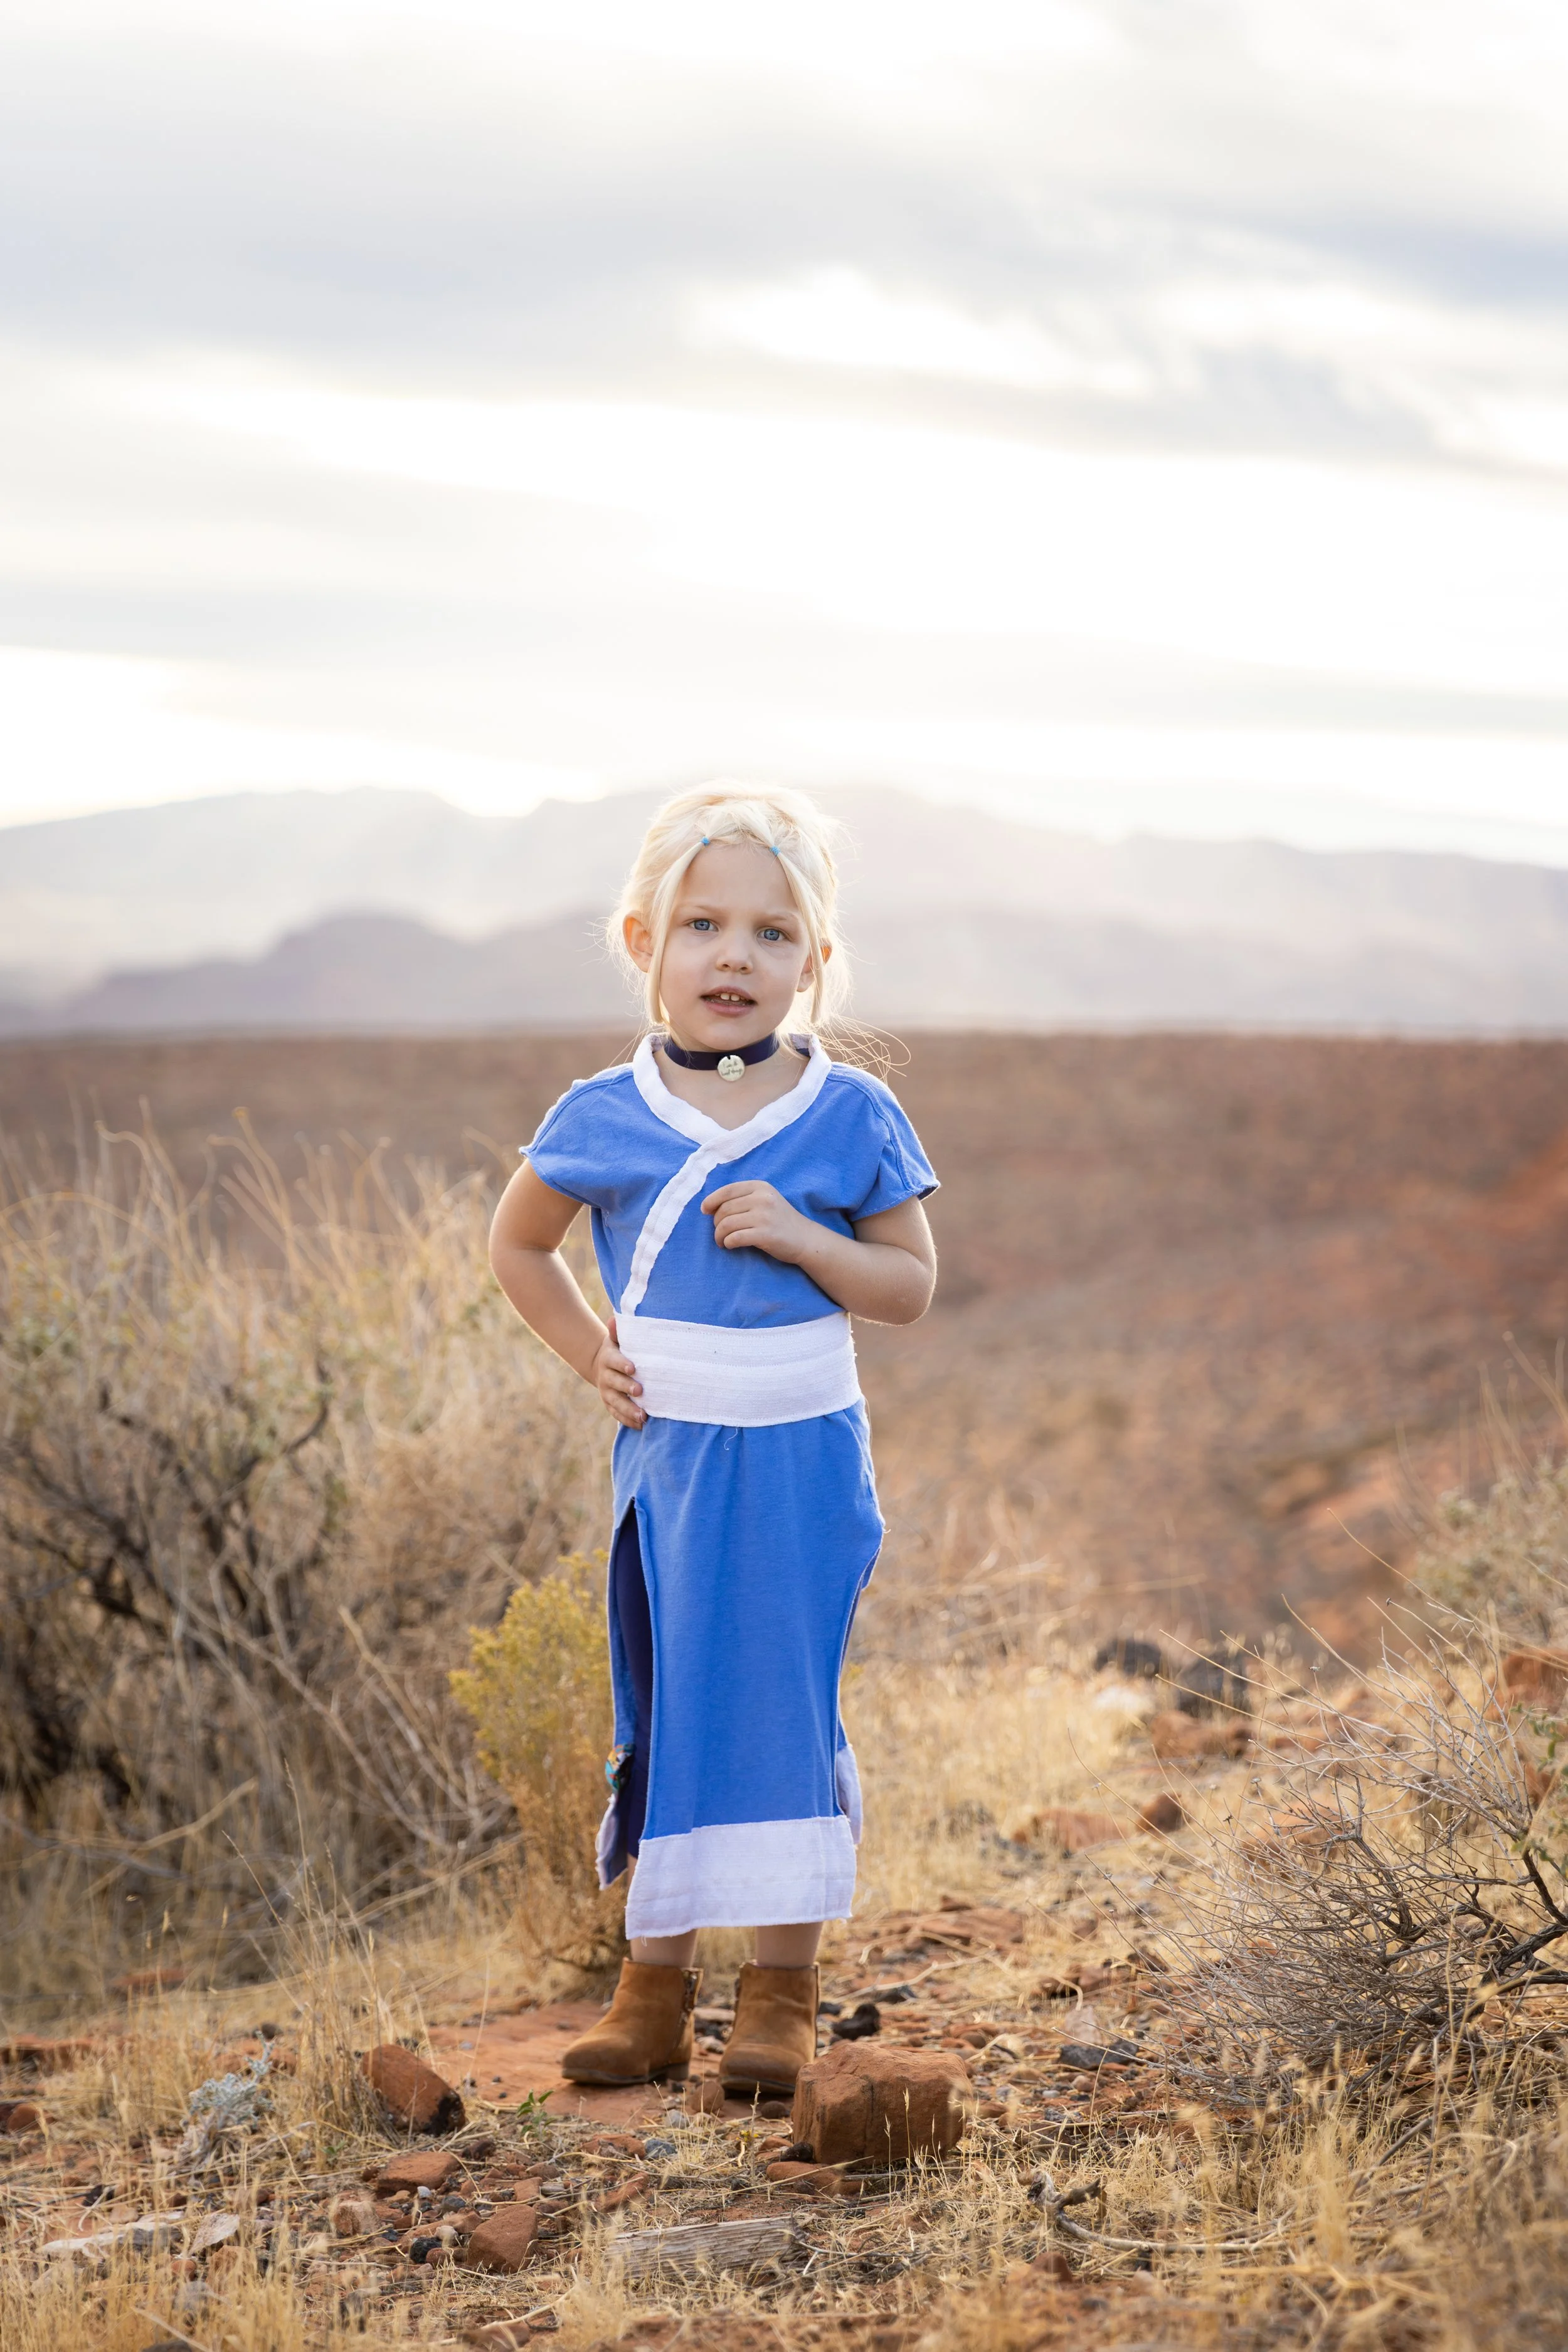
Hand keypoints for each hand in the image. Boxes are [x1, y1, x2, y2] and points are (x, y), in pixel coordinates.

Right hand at [592, 1314, 644, 1428]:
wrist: (600, 1364)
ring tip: (643, 1416)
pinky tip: (641, 1425)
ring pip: (616, 1402)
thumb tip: (615, 1318)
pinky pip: (617, 1414)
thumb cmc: (618, 1349)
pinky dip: (627, 1420)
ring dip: (629, 1410)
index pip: (614, 1361)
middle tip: (640, 1391)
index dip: (622, 1365)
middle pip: (615, 1383)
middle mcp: (606, 1377)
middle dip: (627, 1387)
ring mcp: (607, 1392)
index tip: (633, 1369)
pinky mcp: (609, 1404)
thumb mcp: (615, 1339)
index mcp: (608, 1359)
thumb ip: (617, 1332)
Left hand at [701, 1179, 814, 1263]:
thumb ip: (744, 1198)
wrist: (806, 1239)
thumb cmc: (780, 1221)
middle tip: (719, 1233)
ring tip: (722, 1241)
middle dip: (716, 1223)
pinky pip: (735, 1238)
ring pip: (726, 1224)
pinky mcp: (765, 1234)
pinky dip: (728, 1243)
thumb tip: (710, 1206)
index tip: (704, 1210)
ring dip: (719, 1235)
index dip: (711, 1200)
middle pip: (724, 1209)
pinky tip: (730, 1245)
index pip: (727, 1190)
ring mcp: (764, 1216)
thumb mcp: (766, 1200)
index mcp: (760, 1187)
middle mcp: (762, 1198)